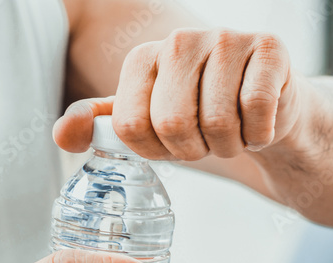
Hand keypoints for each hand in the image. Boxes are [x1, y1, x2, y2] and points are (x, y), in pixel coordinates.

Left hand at [53, 28, 304, 159]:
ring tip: (234, 132)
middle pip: (173, 125)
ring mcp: (226, 39)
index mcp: (144, 57)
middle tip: (207, 143)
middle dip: (194, 151)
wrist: (269, 109)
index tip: (172, 145)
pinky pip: (256, 110)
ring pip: (218, 122)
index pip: (131, 125)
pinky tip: (260, 124)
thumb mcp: (150, 120)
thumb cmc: (204, 114)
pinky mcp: (269, 49)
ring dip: (230, 146)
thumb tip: (62, 135)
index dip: (155, 152)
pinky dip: (260, 134)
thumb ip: (103, 125)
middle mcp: (180, 40)